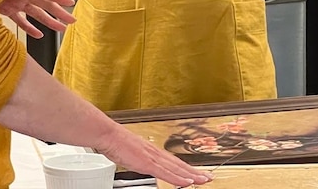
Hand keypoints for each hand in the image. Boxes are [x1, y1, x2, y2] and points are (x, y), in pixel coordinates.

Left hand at [0, 0, 75, 38]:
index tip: (71, 3)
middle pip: (45, 4)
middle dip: (59, 13)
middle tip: (71, 20)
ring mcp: (16, 2)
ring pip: (37, 13)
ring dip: (48, 21)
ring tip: (60, 29)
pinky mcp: (8, 9)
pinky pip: (22, 20)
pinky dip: (30, 27)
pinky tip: (38, 35)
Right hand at [97, 127, 212, 186]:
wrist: (109, 135)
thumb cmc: (118, 143)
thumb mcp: (133, 153)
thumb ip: (143, 160)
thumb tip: (145, 164)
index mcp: (154, 152)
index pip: (174, 162)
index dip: (187, 168)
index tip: (197, 172)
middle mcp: (157, 154)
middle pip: (180, 165)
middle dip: (194, 172)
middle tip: (207, 177)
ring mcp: (153, 158)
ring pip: (176, 169)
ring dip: (191, 175)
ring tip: (203, 180)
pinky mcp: (148, 163)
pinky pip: (166, 173)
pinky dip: (177, 178)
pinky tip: (187, 182)